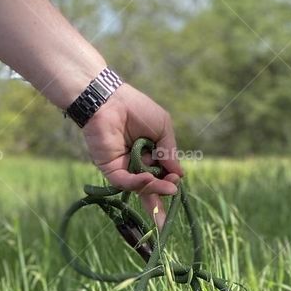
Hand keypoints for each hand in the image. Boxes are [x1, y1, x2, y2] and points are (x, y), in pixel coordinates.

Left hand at [81, 83, 184, 226]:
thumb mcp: (163, 128)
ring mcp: (124, 168)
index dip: (169, 179)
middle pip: (151, 184)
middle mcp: (137, 164)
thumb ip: (169, 151)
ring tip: (167, 187)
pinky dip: (137, 183)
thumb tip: (179, 174)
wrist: (111, 101)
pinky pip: (124, 182)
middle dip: (162, 189)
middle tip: (172, 189)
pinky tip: (148, 178)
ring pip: (139, 186)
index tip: (176, 178)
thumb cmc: (138, 109)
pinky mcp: (111, 169)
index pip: (162, 173)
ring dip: (154, 187)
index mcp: (151, 154)